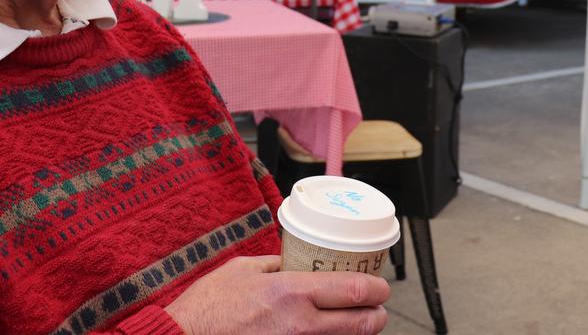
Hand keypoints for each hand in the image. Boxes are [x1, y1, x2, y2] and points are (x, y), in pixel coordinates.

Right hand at [166, 255, 389, 334]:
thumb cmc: (207, 308)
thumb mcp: (243, 270)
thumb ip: (276, 264)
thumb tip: (295, 260)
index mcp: (292, 293)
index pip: (354, 291)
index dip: (377, 289)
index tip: (380, 286)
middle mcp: (301, 326)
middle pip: (363, 324)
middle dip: (376, 316)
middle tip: (376, 307)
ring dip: (356, 333)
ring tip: (353, 322)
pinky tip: (326, 333)